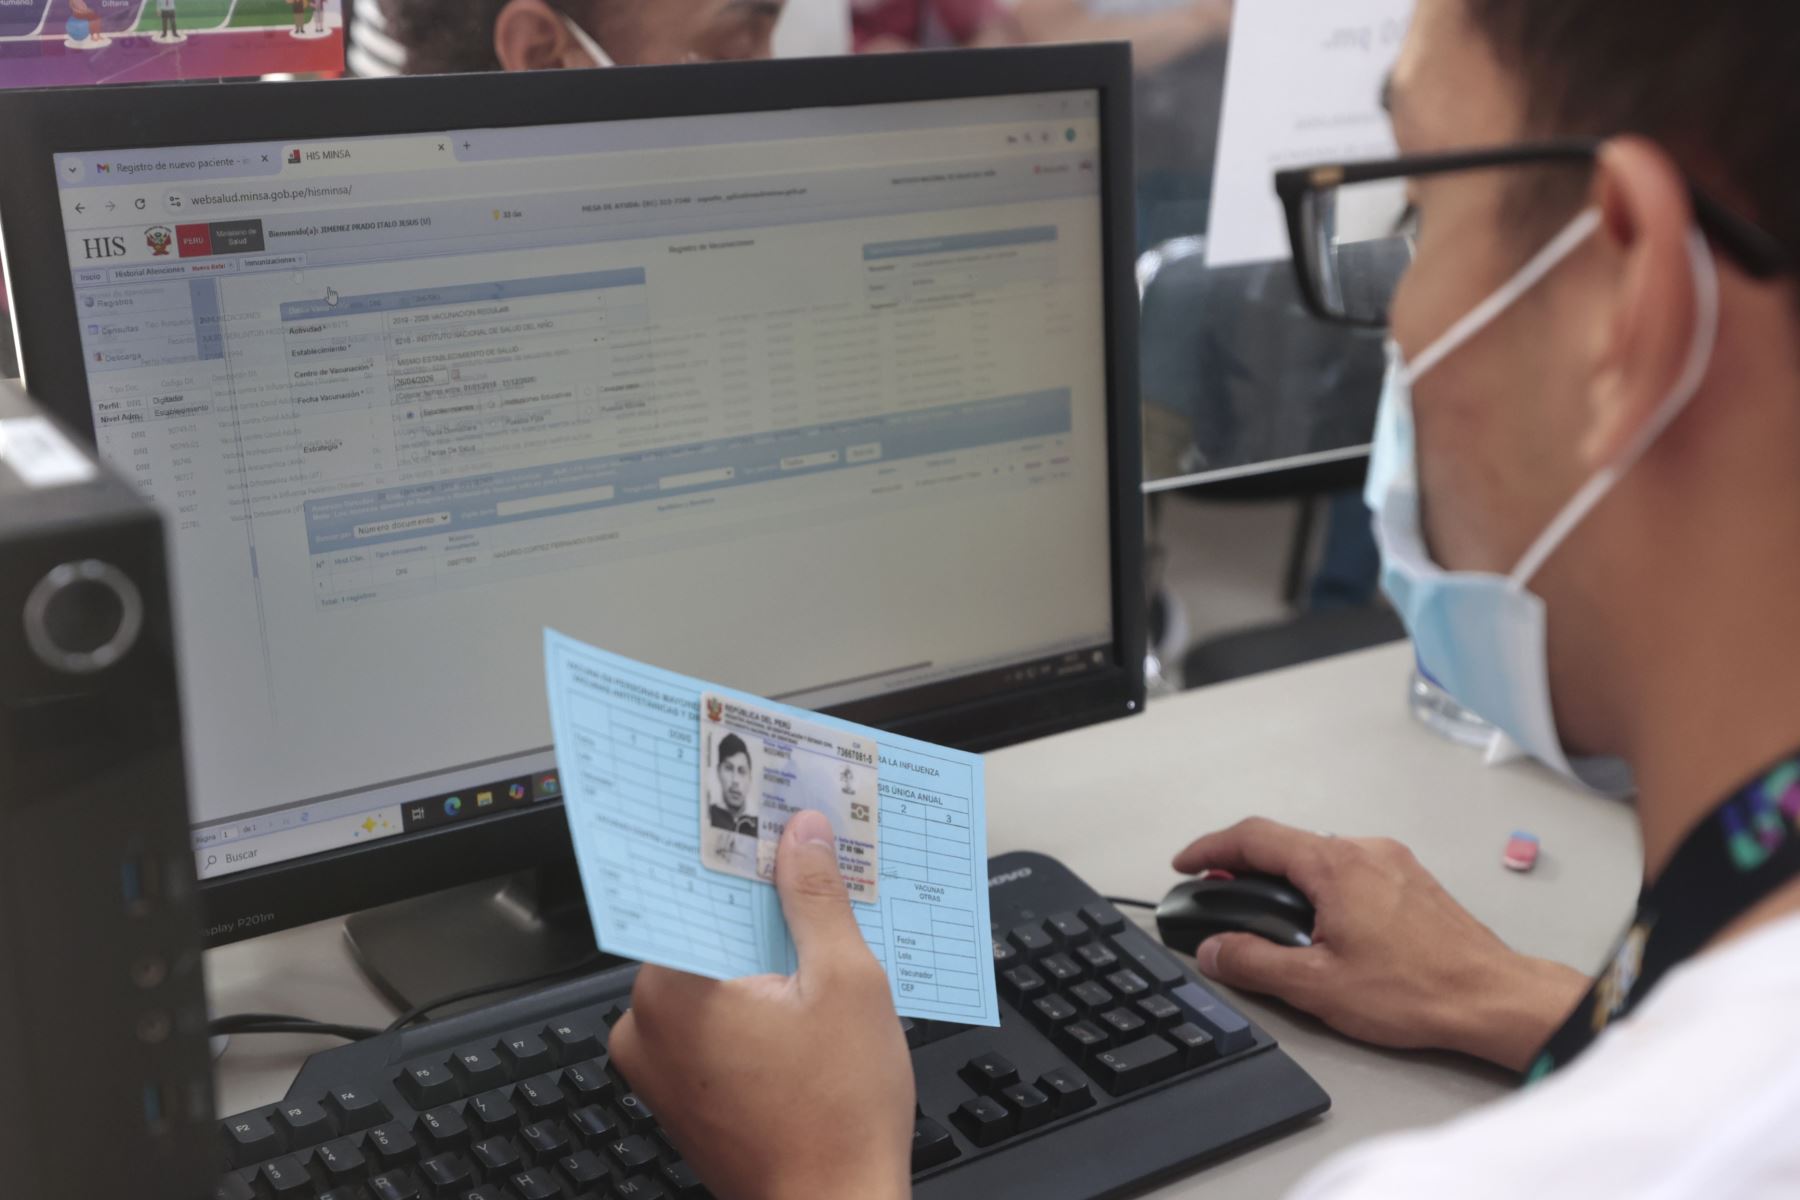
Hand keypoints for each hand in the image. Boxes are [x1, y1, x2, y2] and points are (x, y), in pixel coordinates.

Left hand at [610, 810, 913, 1199]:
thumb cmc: (838, 1118)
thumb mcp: (847, 982)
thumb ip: (816, 898)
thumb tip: (801, 835)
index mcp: (670, 990)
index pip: (689, 887)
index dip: (733, 846)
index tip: (763, 813)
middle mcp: (644, 1026)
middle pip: (701, 927)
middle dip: (757, 896)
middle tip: (810, 860)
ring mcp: (656, 1065)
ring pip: (709, 972)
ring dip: (760, 949)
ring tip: (822, 929)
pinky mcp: (678, 1091)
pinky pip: (710, 1017)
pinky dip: (752, 996)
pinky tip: (806, 989)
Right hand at [1172, 818, 1588, 1071]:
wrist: (1493, 998)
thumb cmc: (1419, 990)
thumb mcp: (1316, 985)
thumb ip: (1254, 962)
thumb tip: (1214, 949)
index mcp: (1334, 865)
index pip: (1253, 837)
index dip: (1209, 849)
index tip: (1186, 864)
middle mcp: (1364, 851)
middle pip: (1285, 844)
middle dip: (1243, 870)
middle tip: (1219, 900)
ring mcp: (1392, 862)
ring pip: (1319, 857)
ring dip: (1284, 880)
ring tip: (1270, 922)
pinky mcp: (1411, 881)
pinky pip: (1350, 870)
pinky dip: (1320, 886)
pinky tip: (1322, 926)